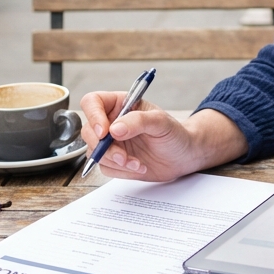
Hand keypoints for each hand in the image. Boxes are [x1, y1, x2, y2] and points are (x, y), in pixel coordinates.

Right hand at [78, 93, 248, 180]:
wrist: (184, 156)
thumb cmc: (175, 134)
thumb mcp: (161, 122)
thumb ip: (138, 121)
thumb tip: (114, 129)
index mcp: (119, 104)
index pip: (92, 102)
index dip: (93, 116)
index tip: (104, 132)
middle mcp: (111, 122)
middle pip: (89, 132)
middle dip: (105, 147)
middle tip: (123, 156)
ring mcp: (111, 143)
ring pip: (95, 153)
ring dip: (115, 161)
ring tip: (137, 163)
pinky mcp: (115, 161)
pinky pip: (105, 168)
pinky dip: (121, 171)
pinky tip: (139, 166)